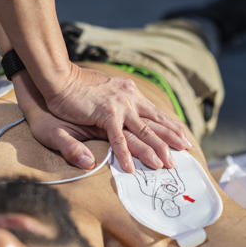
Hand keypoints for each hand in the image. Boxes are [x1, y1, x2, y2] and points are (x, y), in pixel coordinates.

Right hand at [46, 63, 191, 171]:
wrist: (58, 78)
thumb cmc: (76, 90)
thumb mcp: (102, 97)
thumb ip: (116, 106)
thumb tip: (128, 115)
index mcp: (129, 93)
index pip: (155, 112)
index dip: (170, 124)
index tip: (183, 135)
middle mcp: (129, 98)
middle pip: (155, 122)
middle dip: (172, 137)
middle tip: (187, 150)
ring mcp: (118, 106)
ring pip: (143, 131)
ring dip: (156, 149)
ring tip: (166, 165)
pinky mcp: (104, 114)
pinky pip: (118, 139)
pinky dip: (125, 154)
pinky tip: (131, 168)